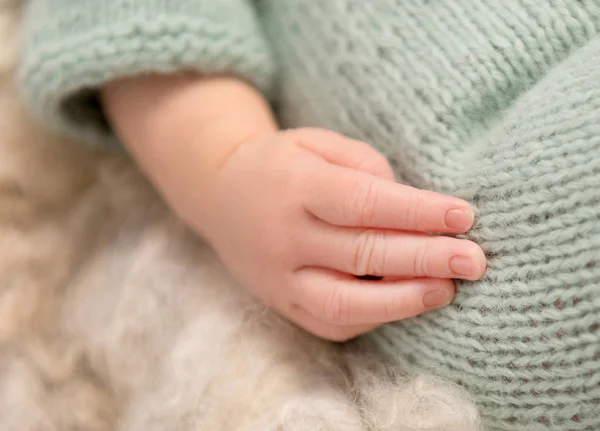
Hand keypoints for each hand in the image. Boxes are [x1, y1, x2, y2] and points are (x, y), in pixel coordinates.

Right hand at [187, 128, 485, 340]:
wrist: (220, 195)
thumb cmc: (282, 164)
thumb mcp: (316, 143)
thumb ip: (364, 167)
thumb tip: (412, 207)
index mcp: (296, 186)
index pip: (363, 203)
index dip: (416, 211)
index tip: (464, 216)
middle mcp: (285, 236)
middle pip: (362, 253)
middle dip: (424, 258)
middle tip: (475, 261)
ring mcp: (279, 277)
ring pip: (343, 301)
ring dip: (401, 300)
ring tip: (447, 290)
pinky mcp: (280, 302)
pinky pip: (329, 322)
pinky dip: (373, 317)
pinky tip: (405, 303)